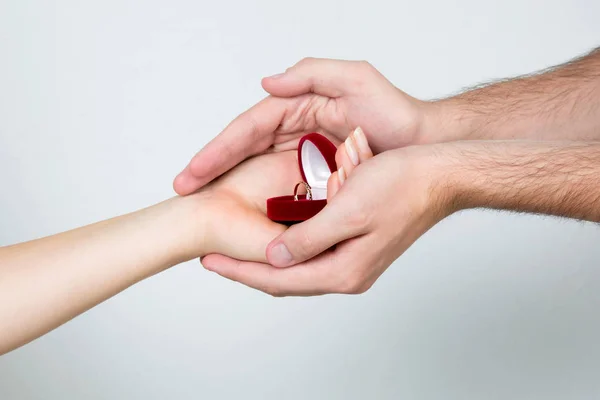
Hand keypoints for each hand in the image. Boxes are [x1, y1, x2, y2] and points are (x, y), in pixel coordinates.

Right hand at [174, 58, 432, 194]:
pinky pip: (280, 189)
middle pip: (243, 151)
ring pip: (256, 171)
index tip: (193, 171)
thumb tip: (266, 84)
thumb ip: (311, 74)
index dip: (218, 149)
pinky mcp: (315, 178)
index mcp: (296, 108)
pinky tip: (242, 217)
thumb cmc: (394, 112)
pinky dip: (259, 201)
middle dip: (211, 170)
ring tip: (201, 208)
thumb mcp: (356, 80)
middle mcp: (293, 132)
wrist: (424, 143)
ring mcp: (302, 156)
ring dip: (228, 188)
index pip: (247, 128)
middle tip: (182, 192)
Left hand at [201, 144, 453, 295]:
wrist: (438, 177)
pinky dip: (287, 251)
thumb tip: (273, 258)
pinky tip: (274, 240)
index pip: (278, 279)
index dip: (240, 270)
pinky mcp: (357, 249)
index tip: (209, 260)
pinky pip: (312, 257)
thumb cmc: (399, 186)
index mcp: (343, 270)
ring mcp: (354, 263)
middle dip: (248, 271)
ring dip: (266, 262)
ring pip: (297, 270)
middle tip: (215, 259)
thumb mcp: (347, 211)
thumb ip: (307, 239)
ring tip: (236, 252)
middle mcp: (347, 274)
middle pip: (285, 281)